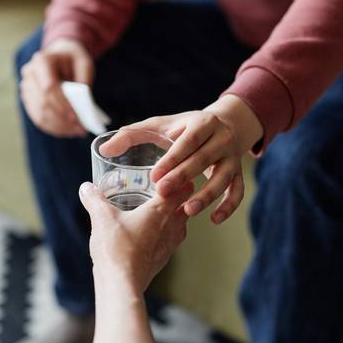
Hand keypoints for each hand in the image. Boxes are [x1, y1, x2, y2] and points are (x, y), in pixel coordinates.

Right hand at [20, 38, 93, 136]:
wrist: (59, 56)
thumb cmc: (73, 59)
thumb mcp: (84, 63)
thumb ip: (84, 81)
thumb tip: (83, 107)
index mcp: (42, 61)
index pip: (49, 88)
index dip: (62, 105)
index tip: (76, 118)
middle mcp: (29, 74)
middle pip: (43, 104)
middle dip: (62, 120)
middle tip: (80, 129)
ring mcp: (26, 88)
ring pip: (39, 114)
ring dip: (59, 127)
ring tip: (77, 132)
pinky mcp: (28, 100)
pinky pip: (38, 118)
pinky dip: (53, 128)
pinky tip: (67, 131)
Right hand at [79, 182, 193, 295]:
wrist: (122, 284)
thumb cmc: (116, 249)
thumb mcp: (101, 218)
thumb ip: (94, 199)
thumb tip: (86, 187)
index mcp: (160, 211)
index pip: (182, 189)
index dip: (181, 178)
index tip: (175, 172)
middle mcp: (171, 227)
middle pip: (185, 206)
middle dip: (180, 196)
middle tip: (168, 189)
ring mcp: (170, 245)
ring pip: (181, 225)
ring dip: (175, 216)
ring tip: (162, 211)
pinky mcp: (162, 260)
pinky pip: (171, 241)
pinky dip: (166, 234)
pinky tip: (152, 236)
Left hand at [100, 95, 262, 224]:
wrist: (224, 125)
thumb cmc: (182, 128)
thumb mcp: (159, 125)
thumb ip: (131, 135)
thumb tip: (103, 149)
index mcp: (202, 123)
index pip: (188, 141)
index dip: (173, 159)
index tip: (154, 176)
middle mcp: (221, 139)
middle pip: (204, 160)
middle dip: (184, 177)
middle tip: (162, 193)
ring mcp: (232, 157)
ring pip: (223, 178)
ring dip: (208, 195)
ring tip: (188, 210)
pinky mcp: (238, 173)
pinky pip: (237, 192)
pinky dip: (228, 206)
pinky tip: (214, 220)